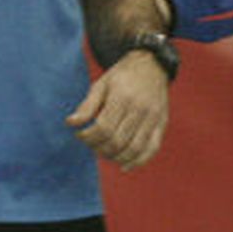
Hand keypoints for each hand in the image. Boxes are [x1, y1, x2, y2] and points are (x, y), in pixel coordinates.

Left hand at [65, 50, 168, 170]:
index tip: (80, 135)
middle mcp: (140, 108)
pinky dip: (138, 162)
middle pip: (118, 141)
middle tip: (91, 144)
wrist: (152, 65)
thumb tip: (70, 123)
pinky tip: (124, 166)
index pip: (104, 128)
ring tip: (104, 152)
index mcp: (123, 97)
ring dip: (115, 157)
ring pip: (134, 148)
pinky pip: (152, 149)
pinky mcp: (162, 123)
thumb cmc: (122, 76)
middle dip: (99, 148)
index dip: (88, 137)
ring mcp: (153, 117)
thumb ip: (87, 105)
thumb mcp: (101, 84)